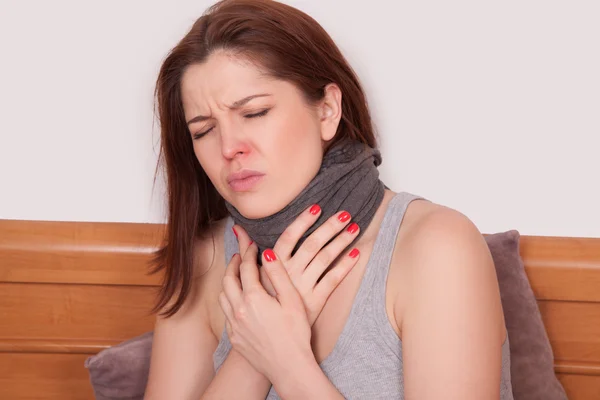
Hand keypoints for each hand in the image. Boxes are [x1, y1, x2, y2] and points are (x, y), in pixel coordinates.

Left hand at [219, 243, 314, 381]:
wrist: (288, 367)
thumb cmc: (295, 334)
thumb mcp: (291, 300)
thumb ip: (278, 275)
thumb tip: (267, 253)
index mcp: (253, 298)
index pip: (246, 267)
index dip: (248, 253)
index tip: (252, 245)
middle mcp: (239, 310)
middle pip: (228, 279)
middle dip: (233, 264)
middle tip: (239, 255)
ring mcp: (234, 325)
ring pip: (223, 296)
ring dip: (228, 282)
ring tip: (236, 275)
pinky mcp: (234, 338)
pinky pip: (226, 313)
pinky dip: (229, 300)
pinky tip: (239, 300)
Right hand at [232, 206, 361, 324]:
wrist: (270, 335)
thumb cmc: (261, 299)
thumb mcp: (253, 273)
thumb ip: (246, 248)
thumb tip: (238, 227)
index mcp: (274, 264)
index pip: (290, 236)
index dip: (303, 221)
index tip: (317, 207)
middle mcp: (289, 273)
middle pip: (312, 244)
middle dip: (330, 227)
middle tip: (345, 214)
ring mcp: (303, 286)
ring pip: (326, 259)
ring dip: (341, 242)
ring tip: (354, 228)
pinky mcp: (316, 300)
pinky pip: (333, 280)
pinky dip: (346, 265)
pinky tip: (356, 253)